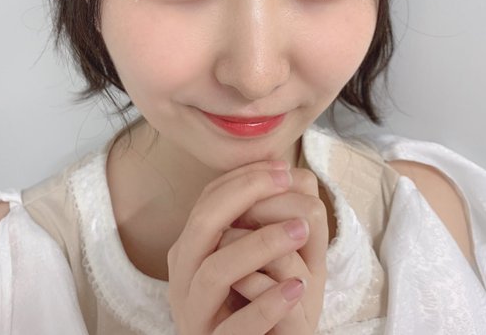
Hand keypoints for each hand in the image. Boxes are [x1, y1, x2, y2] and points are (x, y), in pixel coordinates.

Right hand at [167, 160, 310, 333]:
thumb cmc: (255, 307)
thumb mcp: (254, 262)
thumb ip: (257, 223)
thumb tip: (285, 174)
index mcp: (190, 252)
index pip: (207, 201)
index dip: (243, 178)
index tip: (282, 167)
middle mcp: (184, 279)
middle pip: (202, 224)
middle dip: (244, 194)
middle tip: (285, 182)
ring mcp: (195, 315)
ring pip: (213, 270)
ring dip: (259, 245)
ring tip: (301, 230)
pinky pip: (236, 326)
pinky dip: (266, 304)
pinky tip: (296, 288)